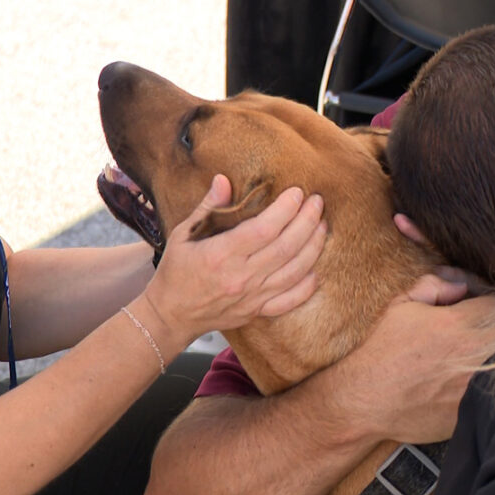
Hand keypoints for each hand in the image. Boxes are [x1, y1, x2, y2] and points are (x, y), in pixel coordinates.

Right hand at [143, 174, 326, 345]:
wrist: (171, 314)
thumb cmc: (175, 271)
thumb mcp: (183, 234)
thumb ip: (207, 207)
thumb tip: (223, 180)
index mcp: (221, 254)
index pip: (264, 229)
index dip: (285, 209)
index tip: (297, 193)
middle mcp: (240, 277)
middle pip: (285, 248)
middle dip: (307, 222)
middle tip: (317, 203)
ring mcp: (251, 297)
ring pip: (294, 272)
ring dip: (313, 247)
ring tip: (322, 226)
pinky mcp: (256, 312)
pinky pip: (289, 301)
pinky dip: (306, 286)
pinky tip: (315, 268)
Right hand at [337, 272, 494, 444]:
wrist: (367, 398)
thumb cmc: (384, 350)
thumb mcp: (402, 305)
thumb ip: (435, 284)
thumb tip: (460, 284)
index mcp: (460, 324)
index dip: (492, 302)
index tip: (480, 306)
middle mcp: (476, 354)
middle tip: (490, 328)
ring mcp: (479, 386)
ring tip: (482, 353)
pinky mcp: (476, 411)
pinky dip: (493, 383)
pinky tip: (471, 379)